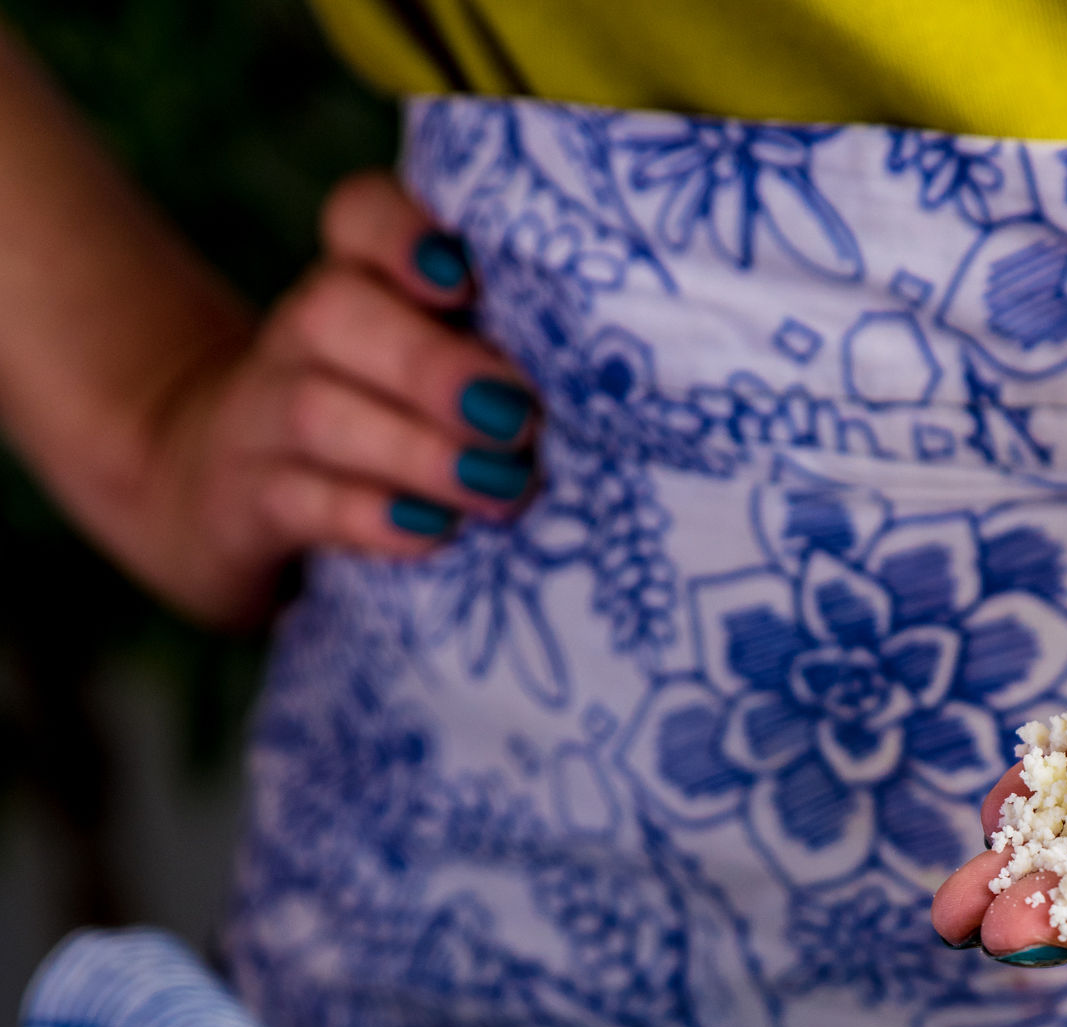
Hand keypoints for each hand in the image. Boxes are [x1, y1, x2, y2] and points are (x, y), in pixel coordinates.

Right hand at [140, 173, 539, 625]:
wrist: (223, 499)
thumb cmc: (382, 432)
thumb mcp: (430, 377)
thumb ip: (497, 358)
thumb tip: (609, 386)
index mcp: (355, 287)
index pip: (358, 219)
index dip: (403, 234)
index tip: (464, 278)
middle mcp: (300, 339)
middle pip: (335, 312)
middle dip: (433, 366)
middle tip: (517, 419)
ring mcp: (261, 420)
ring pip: (318, 411)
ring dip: (419, 450)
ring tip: (497, 487)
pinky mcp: (248, 503)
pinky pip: (298, 501)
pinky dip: (368, 517)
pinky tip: (430, 532)